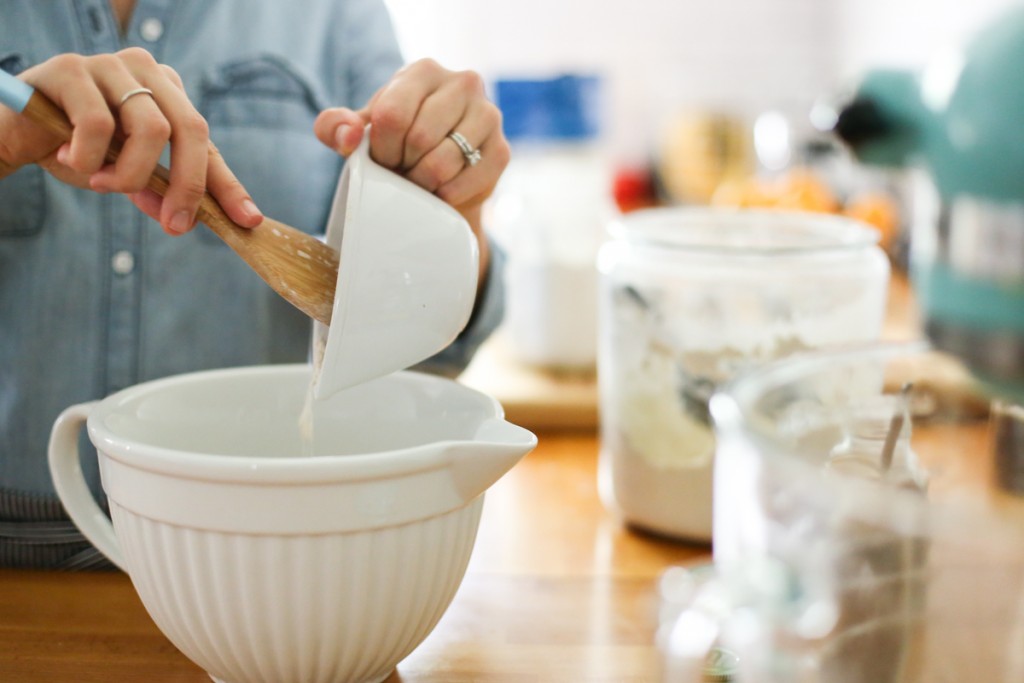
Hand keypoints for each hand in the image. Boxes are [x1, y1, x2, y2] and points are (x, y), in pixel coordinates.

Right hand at [0, 49, 261, 234]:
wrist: (11, 132)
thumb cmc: (73, 149)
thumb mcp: (123, 176)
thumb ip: (156, 192)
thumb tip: (185, 220)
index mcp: (167, 94)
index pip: (206, 143)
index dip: (227, 186)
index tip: (247, 221)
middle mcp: (147, 72)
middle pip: (191, 129)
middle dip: (188, 186)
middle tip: (174, 224)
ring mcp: (111, 65)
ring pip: (150, 128)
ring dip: (129, 174)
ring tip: (101, 183)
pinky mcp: (72, 68)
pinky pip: (97, 123)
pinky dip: (87, 157)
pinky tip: (66, 159)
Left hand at [313, 59, 509, 278]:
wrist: (440, 173)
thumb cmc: (397, 144)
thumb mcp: (360, 133)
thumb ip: (336, 127)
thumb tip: (348, 136)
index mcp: (423, 71)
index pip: (392, 114)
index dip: (381, 148)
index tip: (384, 157)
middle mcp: (463, 82)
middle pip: (419, 138)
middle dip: (402, 166)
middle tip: (403, 171)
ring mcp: (488, 114)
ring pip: (443, 163)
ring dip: (423, 183)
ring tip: (419, 180)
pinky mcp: (502, 150)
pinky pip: (465, 183)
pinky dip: (445, 195)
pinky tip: (440, 191)